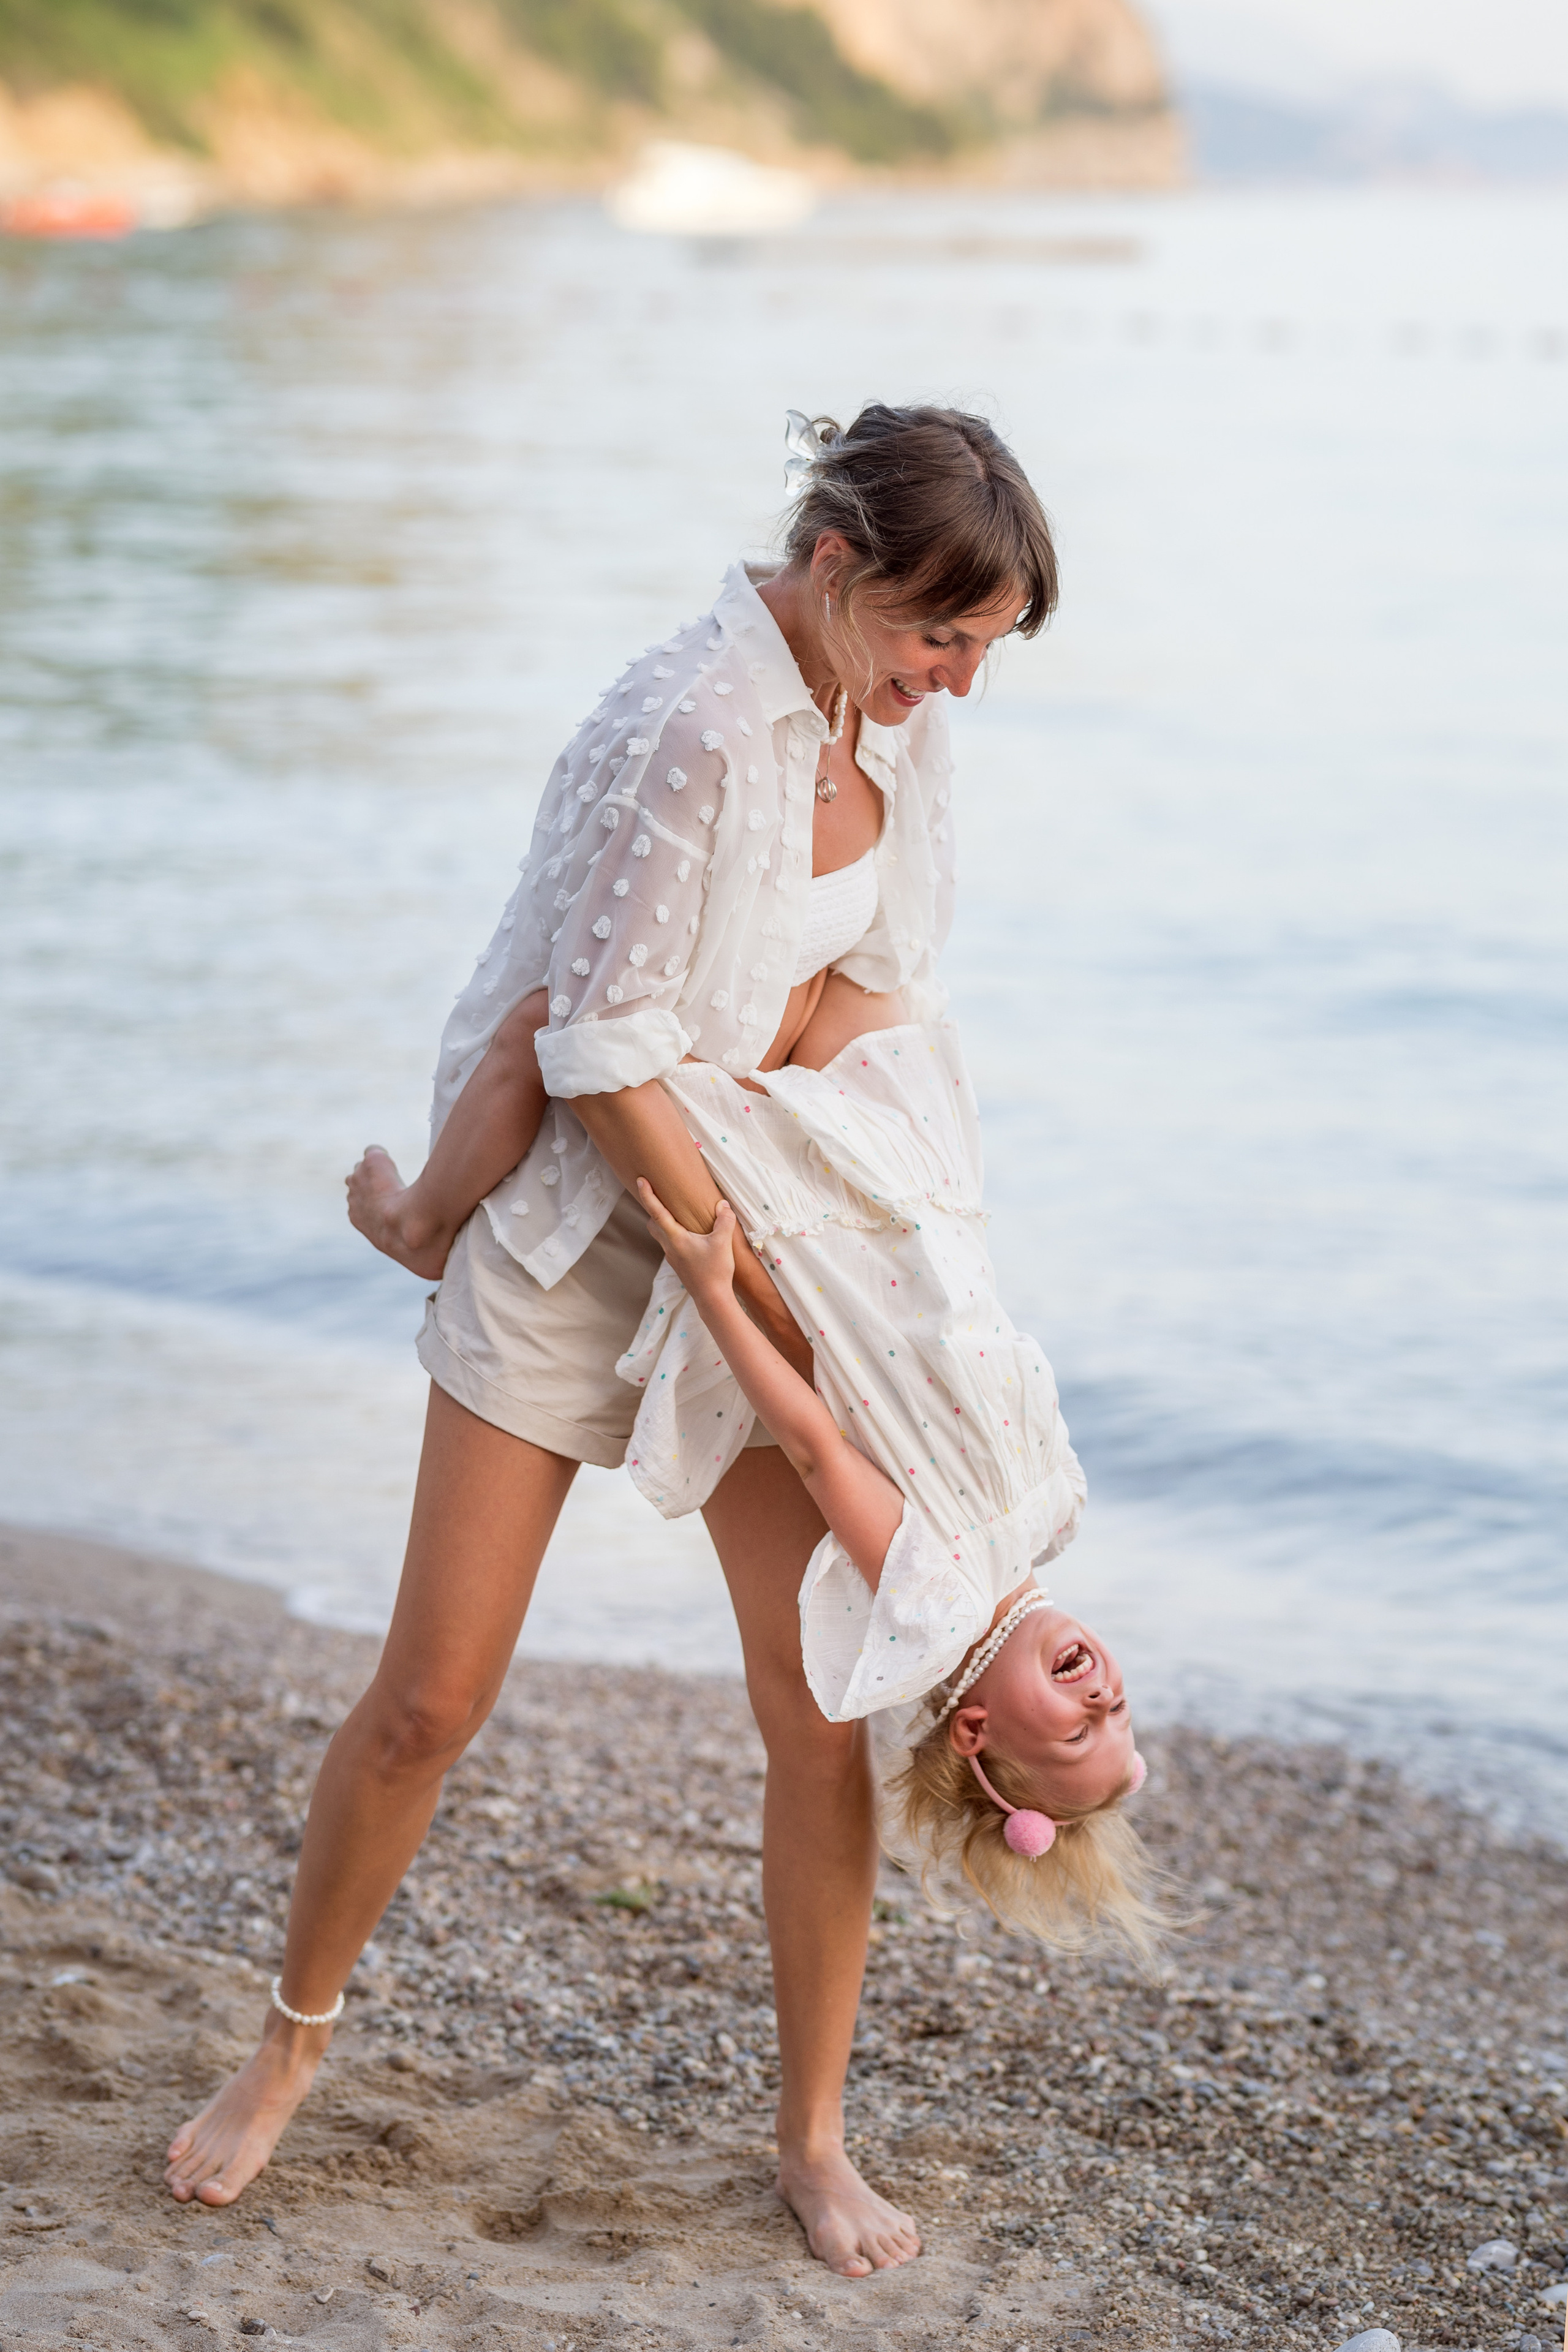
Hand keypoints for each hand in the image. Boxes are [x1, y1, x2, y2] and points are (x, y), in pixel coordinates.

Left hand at [637, 1178, 739, 1308]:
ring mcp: (672, 1256)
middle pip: (653, 1223)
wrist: (712, 1299)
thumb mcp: (723, 1243)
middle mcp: (669, 1246)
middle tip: (660, 1195)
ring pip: (660, 1234)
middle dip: (653, 1208)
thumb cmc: (715, 1271)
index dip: (648, 1195)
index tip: (641, 1180)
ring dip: (663, 1222)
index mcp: (675, 1238)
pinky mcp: (678, 1263)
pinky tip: (689, 1233)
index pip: (657, 1212)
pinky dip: (673, 1233)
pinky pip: (670, 1243)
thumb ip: (724, 1221)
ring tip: (676, 1213)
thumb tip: (723, 1205)